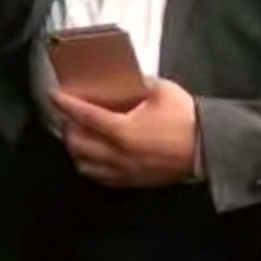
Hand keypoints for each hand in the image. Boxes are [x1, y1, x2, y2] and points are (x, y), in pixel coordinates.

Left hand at [50, 78, 196, 186]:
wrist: (207, 149)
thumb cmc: (185, 118)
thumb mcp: (162, 90)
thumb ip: (139, 83)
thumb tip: (124, 78)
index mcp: (123, 130)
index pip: (84, 116)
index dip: (65, 104)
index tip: (53, 95)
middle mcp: (117, 154)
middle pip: (77, 144)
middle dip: (67, 128)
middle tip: (69, 116)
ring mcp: (123, 171)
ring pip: (84, 165)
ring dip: (76, 150)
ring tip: (78, 137)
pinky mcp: (131, 182)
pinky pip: (100, 178)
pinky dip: (91, 166)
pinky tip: (94, 156)